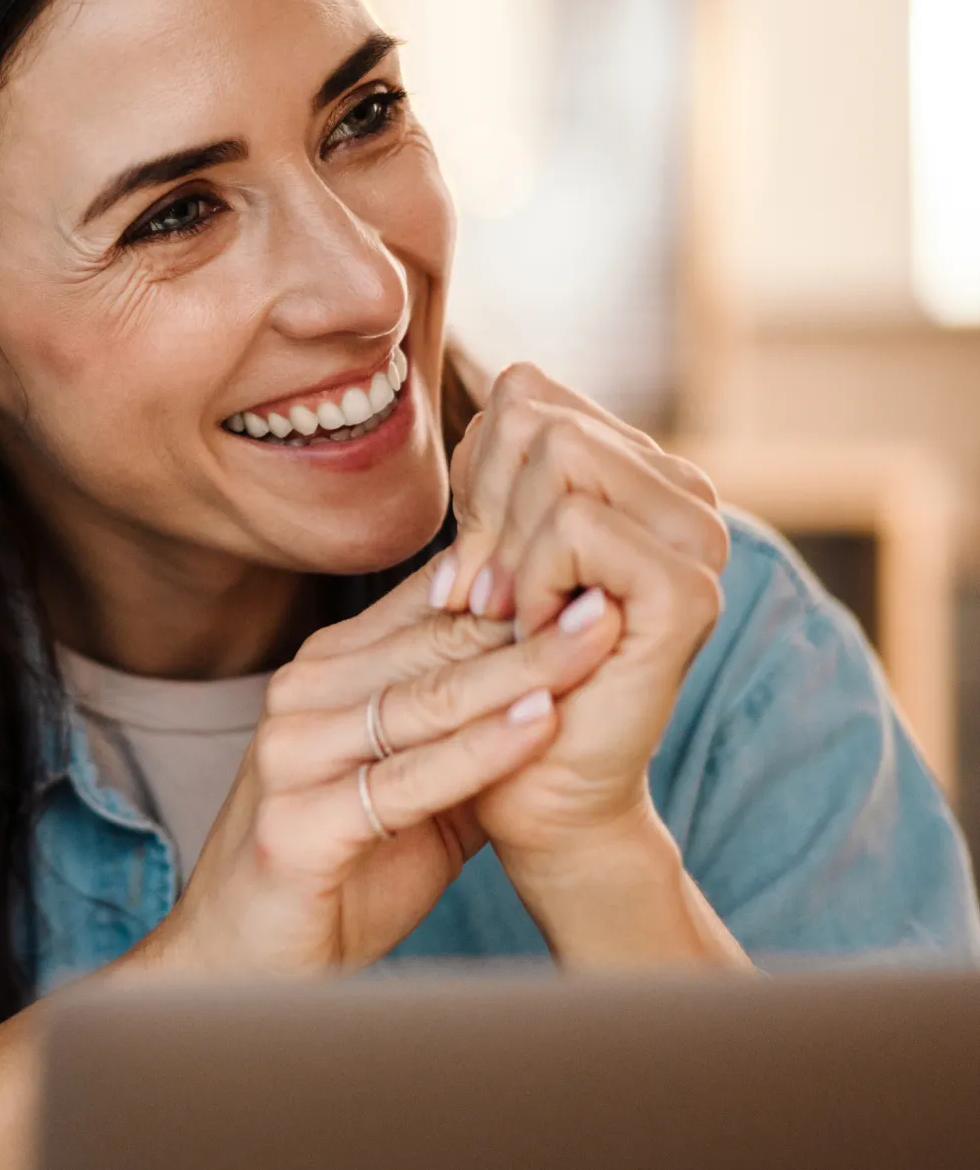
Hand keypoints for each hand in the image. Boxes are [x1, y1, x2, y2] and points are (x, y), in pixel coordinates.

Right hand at [143, 550, 618, 977]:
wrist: (243, 960)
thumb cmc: (338, 868)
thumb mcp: (412, 785)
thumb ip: (463, 727)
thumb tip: (556, 668)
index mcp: (324, 672)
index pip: (428, 612)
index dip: (513, 591)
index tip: (592, 572)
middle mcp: (301, 697)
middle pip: (433, 648)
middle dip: (531, 620)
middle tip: (613, 591)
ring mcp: (292, 755)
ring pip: (425, 702)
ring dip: (519, 670)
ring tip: (595, 640)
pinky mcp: (298, 822)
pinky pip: (406, 779)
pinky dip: (481, 751)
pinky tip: (541, 723)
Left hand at [431, 363, 728, 873]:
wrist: (532, 788)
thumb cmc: (499, 672)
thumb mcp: (489, 549)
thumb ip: (502, 469)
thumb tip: (499, 382)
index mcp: (640, 472)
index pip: (529, 391)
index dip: (476, 468)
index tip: (472, 555)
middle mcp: (683, 493)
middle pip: (536, 411)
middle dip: (482, 504)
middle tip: (479, 594)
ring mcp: (698, 539)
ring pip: (556, 451)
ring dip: (503, 544)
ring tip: (508, 615)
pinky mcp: (689, 590)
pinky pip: (575, 519)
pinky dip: (529, 576)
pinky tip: (534, 632)